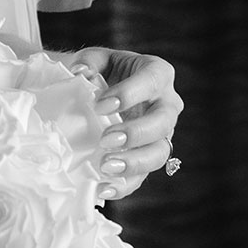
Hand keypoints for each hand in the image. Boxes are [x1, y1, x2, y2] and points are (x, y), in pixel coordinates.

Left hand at [66, 45, 183, 202]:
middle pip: (163, 122)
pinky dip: (124, 184)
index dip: (129, 93)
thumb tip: (81, 74)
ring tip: (106, 167)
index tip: (100, 105)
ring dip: (134, 162)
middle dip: (135, 133)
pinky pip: (143, 176)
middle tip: (106, 140)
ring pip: (160, 153)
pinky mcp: (147, 158)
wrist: (99, 94)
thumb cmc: (101, 72)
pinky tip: (103, 188)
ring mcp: (160, 135)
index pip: (151, 81)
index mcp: (157, 74)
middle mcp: (166, 105)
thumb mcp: (94, 60)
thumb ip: (88, 63)